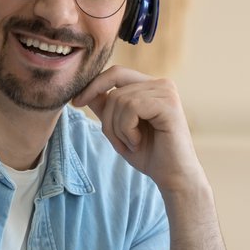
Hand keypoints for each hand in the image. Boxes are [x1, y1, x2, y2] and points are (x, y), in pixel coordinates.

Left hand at [73, 66, 203, 194]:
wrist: (173, 177)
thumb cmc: (149, 154)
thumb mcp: (119, 128)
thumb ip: (106, 108)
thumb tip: (84, 91)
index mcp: (151, 86)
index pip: (116, 73)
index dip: (93, 85)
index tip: (76, 102)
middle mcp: (161, 84)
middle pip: (114, 89)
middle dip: (108, 119)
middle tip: (119, 142)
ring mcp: (167, 92)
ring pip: (120, 99)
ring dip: (118, 128)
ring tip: (132, 144)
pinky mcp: (169, 104)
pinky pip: (131, 108)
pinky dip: (127, 130)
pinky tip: (138, 142)